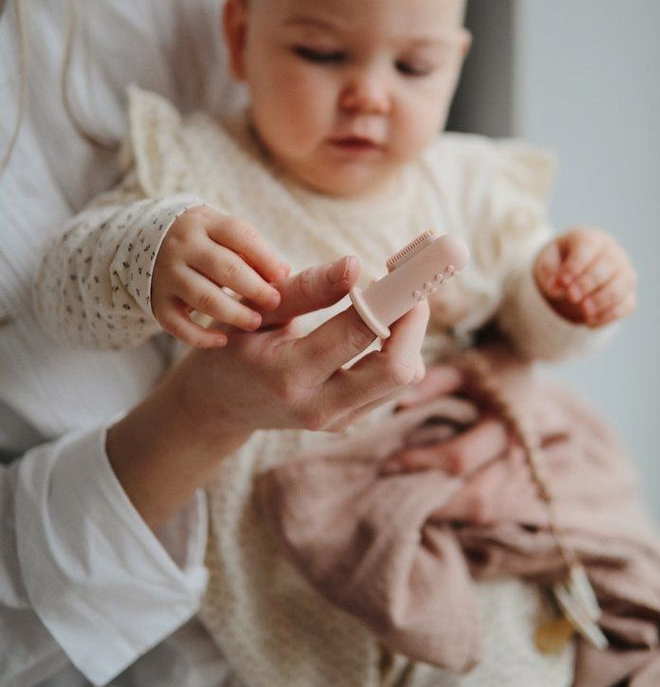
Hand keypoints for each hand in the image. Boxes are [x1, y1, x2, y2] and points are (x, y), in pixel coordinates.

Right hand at [151, 205, 288, 346]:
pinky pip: (177, 324)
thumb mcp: (225, 235)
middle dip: (254, 288)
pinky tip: (223, 340)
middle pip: (224, 268)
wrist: (151, 241)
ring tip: (255, 323)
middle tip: (274, 302)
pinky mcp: (157, 301)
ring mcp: (167, 274)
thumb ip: (253, 252)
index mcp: (205, 223)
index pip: (239, 235)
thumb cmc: (205, 241)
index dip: (264, 258)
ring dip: (233, 313)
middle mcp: (182, 246)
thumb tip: (283, 273)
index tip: (282, 277)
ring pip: (203, 297)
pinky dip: (200, 337)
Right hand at [179, 255, 429, 436]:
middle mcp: (318, 406)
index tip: (406, 271)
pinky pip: (394, 386)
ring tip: (388, 302)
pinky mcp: (350, 422)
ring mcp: (338, 421)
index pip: (359, 333)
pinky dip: (399, 351)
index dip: (391, 298)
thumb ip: (306, 288)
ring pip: (405, 378)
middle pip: (398, 370)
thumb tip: (355, 264)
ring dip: (409, 335)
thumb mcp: (257, 310)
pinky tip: (378, 326)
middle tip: (406, 286)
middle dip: (414, 321)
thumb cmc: (235, 346)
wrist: (219, 404)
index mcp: (289, 374)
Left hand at [384, 351, 534, 522]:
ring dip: (443, 510)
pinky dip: (454, 509)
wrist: (521, 372)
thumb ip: (434, 382)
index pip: (460, 458)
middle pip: (477, 497)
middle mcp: (516, 456)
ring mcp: (517, 474)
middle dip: (433, 500)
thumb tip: (399, 405)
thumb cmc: (486, 368)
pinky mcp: (511, 484)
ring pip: (481, 510)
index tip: (388, 463)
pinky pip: (483, 508)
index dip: (421, 463)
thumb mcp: (461, 367)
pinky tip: (427, 498)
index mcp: (506, 425)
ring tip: (406, 498)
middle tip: (393, 491)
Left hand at [534, 226, 636, 326]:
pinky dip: (610, 315)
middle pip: (608, 265)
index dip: (575, 265)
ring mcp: (623, 273)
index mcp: (589, 238)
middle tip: (572, 297)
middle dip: (589, 283)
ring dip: (603, 300)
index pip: (587, 246)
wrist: (575, 272)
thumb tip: (557, 289)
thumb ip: (549, 272)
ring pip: (622, 285)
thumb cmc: (560, 262)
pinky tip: (590, 322)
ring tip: (584, 311)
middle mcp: (612, 252)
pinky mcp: (627, 294)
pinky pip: (626, 304)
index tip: (562, 282)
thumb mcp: (547, 262)